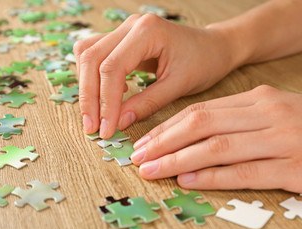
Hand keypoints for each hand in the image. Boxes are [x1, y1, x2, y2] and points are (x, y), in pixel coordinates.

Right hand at [74, 14, 243, 137]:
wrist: (213, 48)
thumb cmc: (203, 62)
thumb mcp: (178, 86)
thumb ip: (147, 103)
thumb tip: (118, 123)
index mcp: (147, 31)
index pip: (112, 67)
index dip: (105, 102)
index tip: (106, 129)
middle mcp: (131, 25)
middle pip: (91, 58)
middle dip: (89, 96)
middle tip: (92, 127)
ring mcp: (125, 30)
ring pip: (87, 54)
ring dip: (88, 86)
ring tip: (97, 115)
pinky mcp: (124, 39)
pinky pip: (97, 55)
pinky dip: (95, 77)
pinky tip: (112, 94)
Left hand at [131, 85, 301, 193]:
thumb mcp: (274, 111)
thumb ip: (238, 120)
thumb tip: (196, 135)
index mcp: (258, 99)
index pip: (201, 110)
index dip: (168, 127)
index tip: (146, 141)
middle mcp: (267, 114)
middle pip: (202, 125)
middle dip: (164, 141)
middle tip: (139, 156)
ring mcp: (282, 139)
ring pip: (218, 147)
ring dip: (179, 159)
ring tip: (153, 169)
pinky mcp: (296, 166)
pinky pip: (245, 171)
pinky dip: (213, 176)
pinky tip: (189, 179)